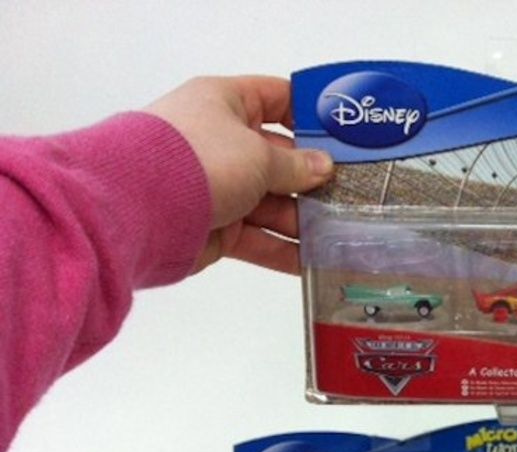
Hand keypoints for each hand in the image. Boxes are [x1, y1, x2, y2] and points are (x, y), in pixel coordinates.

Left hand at [145, 76, 333, 273]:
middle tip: (354, 195)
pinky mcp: (214, 228)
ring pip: (271, 204)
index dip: (309, 115)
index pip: (275, 98)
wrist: (136, 210)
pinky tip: (313, 262)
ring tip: (342, 234)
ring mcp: (216, 187)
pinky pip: (257, 238)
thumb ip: (296, 165)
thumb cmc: (199, 160)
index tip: (345, 137)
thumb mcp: (259, 155)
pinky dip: (283, 250)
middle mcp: (220, 143)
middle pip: (278, 159)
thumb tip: (323, 167)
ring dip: (303, 220)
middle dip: (314, 179)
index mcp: (225, 104)